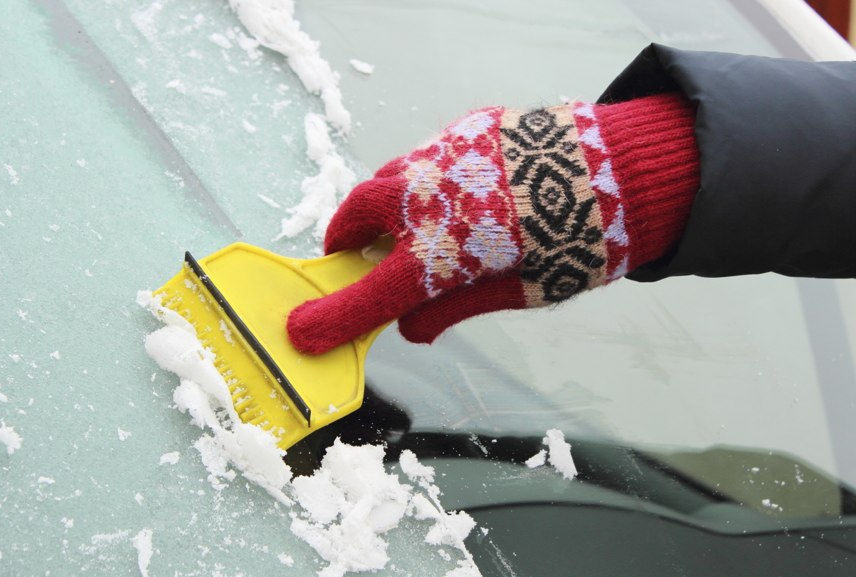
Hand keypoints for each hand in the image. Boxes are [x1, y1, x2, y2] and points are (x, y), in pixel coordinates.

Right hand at [288, 93, 697, 353]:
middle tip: (354, 259)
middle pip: (356, 217)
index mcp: (441, 253)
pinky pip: (425, 159)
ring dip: (382, 208)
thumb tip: (410, 326)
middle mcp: (428, 199)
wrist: (629, 170)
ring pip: (386, 180)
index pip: (370, 294)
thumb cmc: (579, 243)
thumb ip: (453, 308)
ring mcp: (442, 157)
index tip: (300, 332)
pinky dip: (423, 183)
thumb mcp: (519, 293)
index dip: (331, 318)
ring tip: (409, 226)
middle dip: (345, 241)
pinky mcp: (465, 130)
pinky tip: (460, 195)